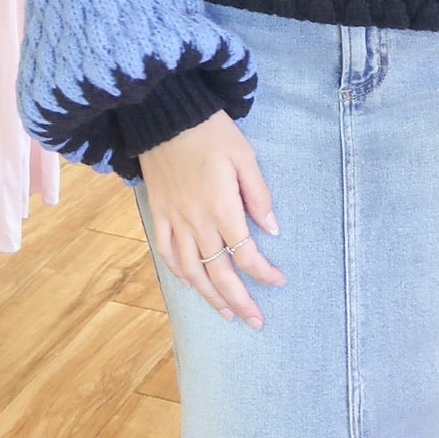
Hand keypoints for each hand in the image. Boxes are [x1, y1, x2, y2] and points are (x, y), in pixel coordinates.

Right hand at [137, 111, 285, 329]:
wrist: (166, 115)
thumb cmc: (211, 131)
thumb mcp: (245, 156)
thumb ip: (259, 195)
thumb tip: (272, 229)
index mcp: (222, 207)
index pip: (246, 254)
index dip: (264, 273)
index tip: (279, 280)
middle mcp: (197, 221)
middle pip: (220, 272)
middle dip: (240, 300)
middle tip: (256, 321)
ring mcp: (175, 220)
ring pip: (193, 270)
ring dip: (211, 296)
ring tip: (227, 312)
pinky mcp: (159, 213)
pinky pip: (168, 252)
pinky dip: (180, 272)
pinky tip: (191, 284)